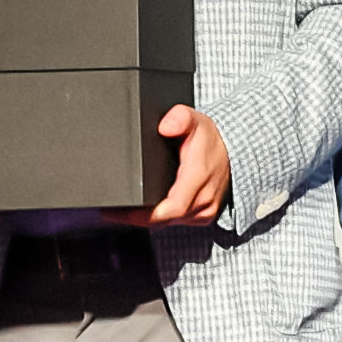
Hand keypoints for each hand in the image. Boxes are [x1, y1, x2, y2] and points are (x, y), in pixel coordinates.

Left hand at [107, 106, 232, 228]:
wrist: (233, 150)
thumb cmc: (210, 138)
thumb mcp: (195, 119)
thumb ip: (179, 118)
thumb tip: (165, 126)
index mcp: (199, 177)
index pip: (171, 207)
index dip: (143, 214)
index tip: (120, 211)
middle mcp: (204, 199)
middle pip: (164, 219)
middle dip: (134, 218)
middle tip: (109, 212)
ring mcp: (205, 210)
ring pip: (168, 223)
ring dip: (144, 219)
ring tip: (119, 211)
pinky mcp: (203, 215)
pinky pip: (175, 222)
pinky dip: (158, 218)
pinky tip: (141, 211)